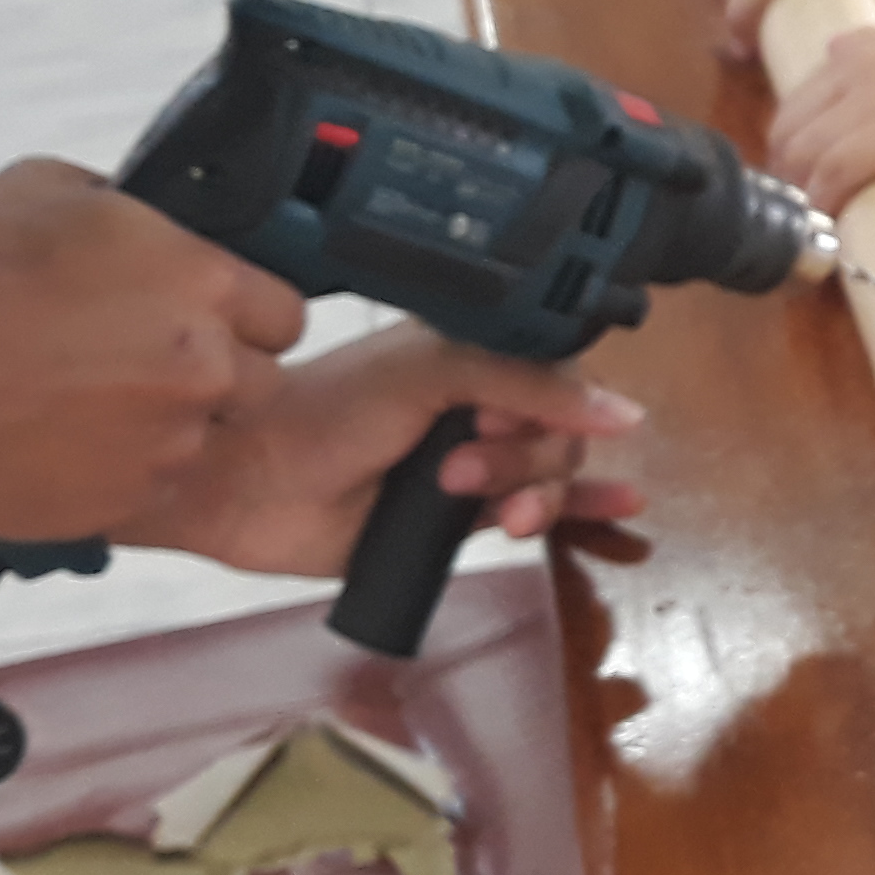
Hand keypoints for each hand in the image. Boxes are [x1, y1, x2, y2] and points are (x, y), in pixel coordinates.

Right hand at [0, 162, 305, 540]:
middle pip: (259, 382)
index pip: (288, 311)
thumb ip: (132, 210)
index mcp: (202, 282)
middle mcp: (203, 366)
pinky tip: (55, 436)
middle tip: (141, 360)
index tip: (214, 316)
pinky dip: (118, 468)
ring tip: (80, 397)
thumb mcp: (51, 189)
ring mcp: (167, 443)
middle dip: (214, 372)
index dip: (246, 314)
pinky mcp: (124, 503)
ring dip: (164, 424)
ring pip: (203, 438)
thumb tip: (155, 220)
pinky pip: (150, 486)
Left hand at [118, 322, 649, 575]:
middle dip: (523, 452)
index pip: (557, 365)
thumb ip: (527, 382)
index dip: (554, 395)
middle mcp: (477, 404)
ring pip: (551, 473)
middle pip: (561, 428)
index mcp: (470, 351)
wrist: (251, 484)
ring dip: (534, 489)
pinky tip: (618, 506)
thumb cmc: (325, 412)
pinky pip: (537, 514)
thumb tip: (622, 413)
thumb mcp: (430, 373)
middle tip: (459, 465)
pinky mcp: (460, 522)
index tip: (507, 413)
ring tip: (482, 503)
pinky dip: (580, 510)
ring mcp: (472, 464)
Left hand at [768, 24, 874, 223]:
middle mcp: (867, 56)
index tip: (811, 179)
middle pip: (789, 124)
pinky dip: (825, 204)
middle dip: (791, 173)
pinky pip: (832, 172)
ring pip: (802, 150)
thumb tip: (842, 125)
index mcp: (872, 42)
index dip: (799, 144)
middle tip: (810, 212)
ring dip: (803, 194)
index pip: (799, 97)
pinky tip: (835, 223)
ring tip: (822, 223)